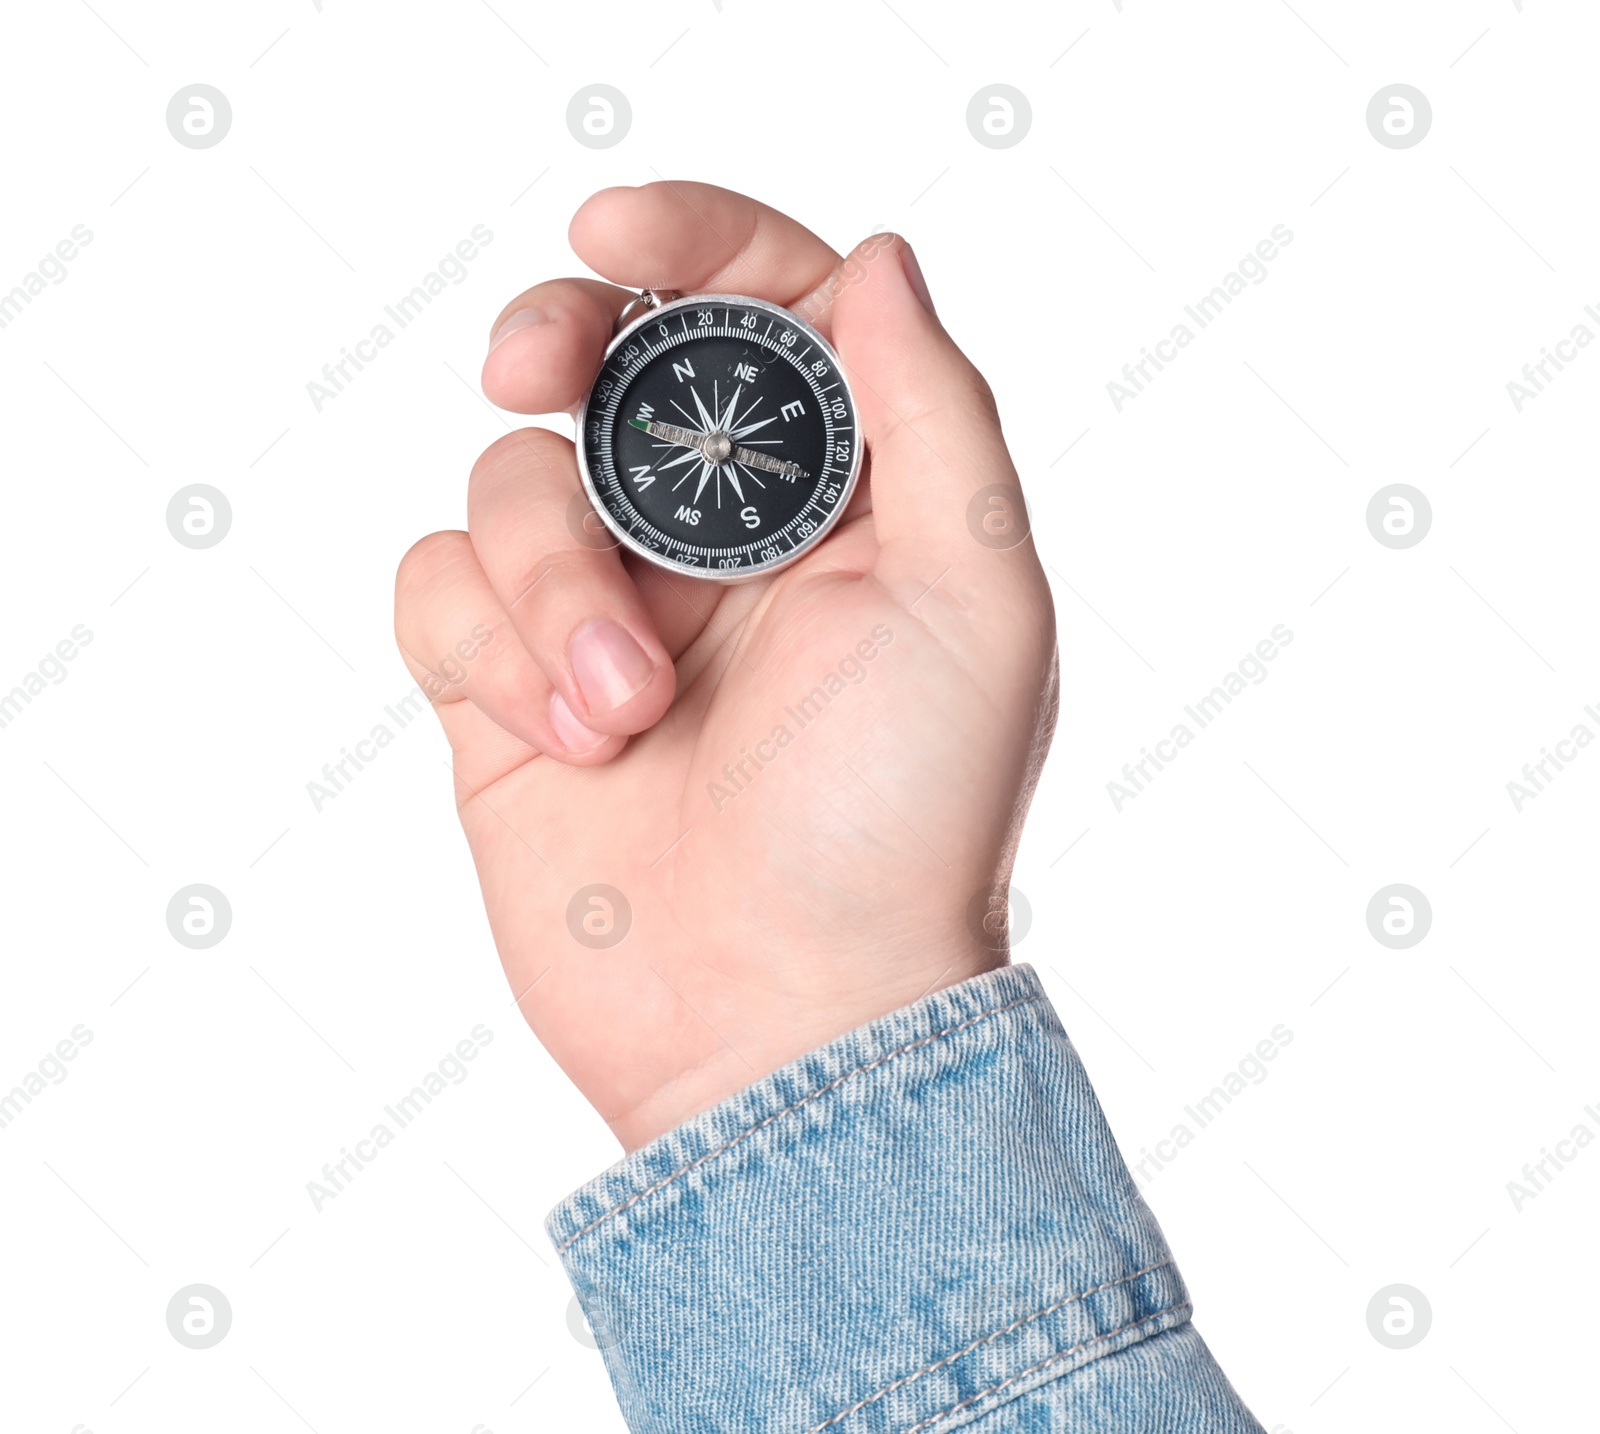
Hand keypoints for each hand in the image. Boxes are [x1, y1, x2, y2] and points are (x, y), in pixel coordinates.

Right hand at [394, 183, 1056, 1150]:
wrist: (786, 1019)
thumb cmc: (904, 824)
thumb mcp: (974, 601)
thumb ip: (934, 415)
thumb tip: (878, 261)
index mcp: (840, 501)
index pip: (762, 311)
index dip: (694, 241)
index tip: (619, 231)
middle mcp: (718, 542)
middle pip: (601, 362)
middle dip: (555, 337)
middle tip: (535, 366)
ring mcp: (606, 614)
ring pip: (509, 484)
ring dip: (556, 584)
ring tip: (629, 707)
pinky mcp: (506, 691)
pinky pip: (435, 588)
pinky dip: (489, 646)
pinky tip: (568, 737)